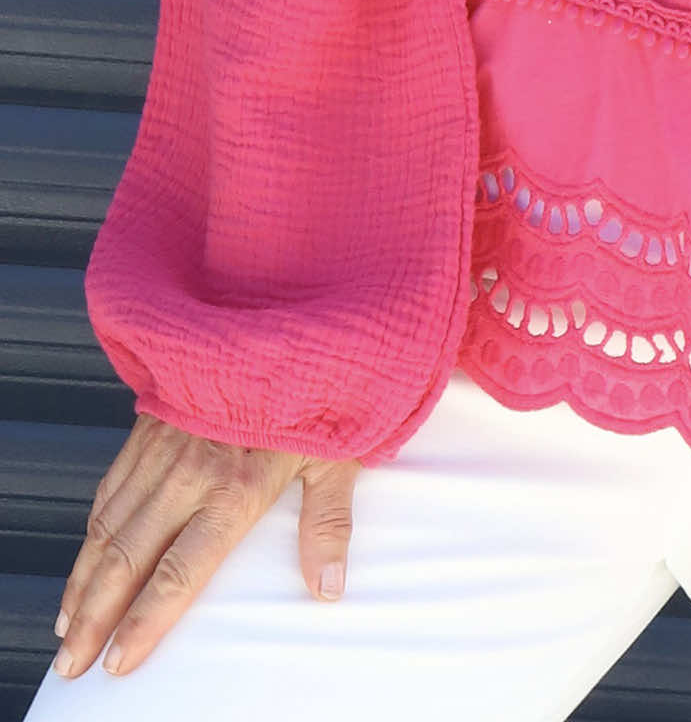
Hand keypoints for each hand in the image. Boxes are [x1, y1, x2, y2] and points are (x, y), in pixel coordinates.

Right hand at [51, 411, 361, 679]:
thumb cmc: (317, 387)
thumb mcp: (336, 455)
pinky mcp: (151, 424)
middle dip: (94, 615)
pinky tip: (88, 555)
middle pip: (128, 558)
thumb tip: (327, 589)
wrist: (283, 316)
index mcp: (234, 487)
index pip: (178, 572)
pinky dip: (94, 527)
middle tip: (73, 658)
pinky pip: (113, 484)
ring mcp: (164, 447)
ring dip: (85, 578)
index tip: (119, 660)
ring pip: (110, 524)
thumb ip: (327, 524)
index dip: (144, 622)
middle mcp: (189, 473)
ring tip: (68, 622)